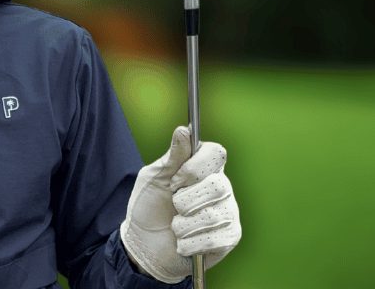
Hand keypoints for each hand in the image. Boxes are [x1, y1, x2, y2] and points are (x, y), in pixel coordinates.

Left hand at [120, 126, 240, 282]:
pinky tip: (183, 242)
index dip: (195, 168)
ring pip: (213, 215)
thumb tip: (184, 130)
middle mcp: (221, 187)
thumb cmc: (149, 207)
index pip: (216, 153)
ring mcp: (228, 211)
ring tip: (175, 227)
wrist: (145, 245)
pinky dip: (190, 243)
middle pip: (218, 186)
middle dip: (186, 201)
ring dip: (183, 225)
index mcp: (204, 168)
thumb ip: (172, 157)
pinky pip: (216, 238)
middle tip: (173, 206)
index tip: (175, 180)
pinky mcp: (230, 237)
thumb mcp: (154, 178)